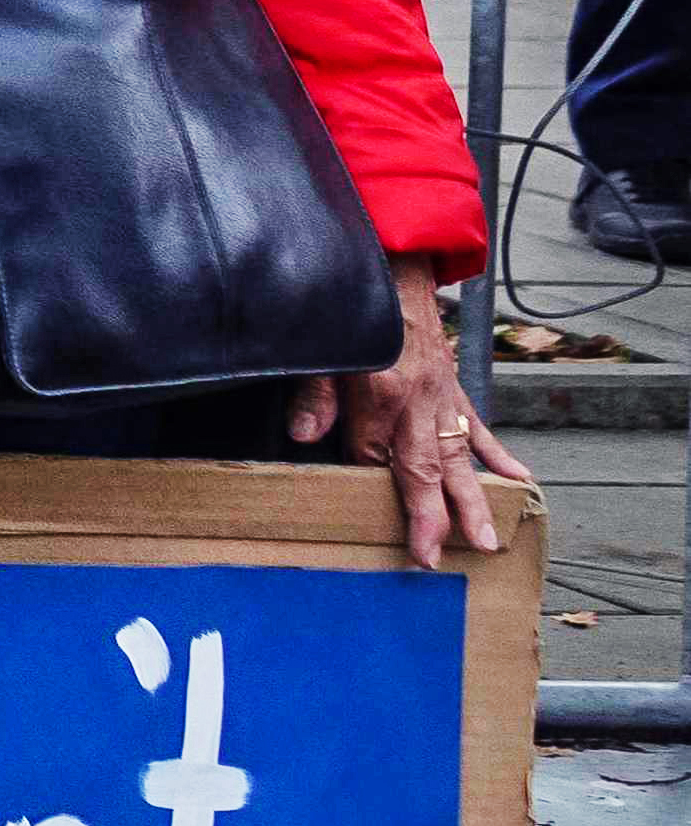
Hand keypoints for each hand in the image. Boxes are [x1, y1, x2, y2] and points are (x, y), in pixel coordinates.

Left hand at [296, 266, 522, 569]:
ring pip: (459, 458)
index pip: (372, 454)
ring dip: (473, 501)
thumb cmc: (351, 312)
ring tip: (488, 539)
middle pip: (424, 468)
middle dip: (432, 516)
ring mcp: (442, 398)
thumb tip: (305, 437)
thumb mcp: (322, 350)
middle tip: (437, 556)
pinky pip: (479, 428)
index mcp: (382, 393)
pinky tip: (520, 481)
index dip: (367, 482)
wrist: (394, 269)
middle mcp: (419, 402)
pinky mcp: (454, 391)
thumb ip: (314, 395)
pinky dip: (499, 456)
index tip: (369, 513)